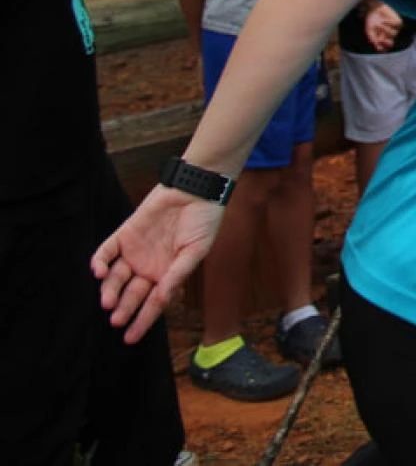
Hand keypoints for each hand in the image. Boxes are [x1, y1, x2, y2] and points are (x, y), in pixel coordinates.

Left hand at [93, 185, 225, 343]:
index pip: (151, 303)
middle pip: (130, 294)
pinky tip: (99, 272)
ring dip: (109, 291)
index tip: (130, 338)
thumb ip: (177, 275)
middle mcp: (148, 267)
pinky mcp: (124, 235)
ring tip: (108, 301)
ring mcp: (134, 252)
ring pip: (115, 278)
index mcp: (167, 274)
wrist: (194, 190)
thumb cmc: (202, 222)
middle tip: (116, 321)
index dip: (141, 320)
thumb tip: (162, 300)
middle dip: (123, 309)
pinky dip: (100, 262)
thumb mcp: (195, 252)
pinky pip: (107, 251)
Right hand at [364, 1, 402, 51]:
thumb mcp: (369, 31)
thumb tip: (379, 49)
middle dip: (386, 42)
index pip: (385, 47)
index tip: (377, 43)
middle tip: (380, 38)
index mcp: (382, 38)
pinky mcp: (398, 21)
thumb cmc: (371, 20)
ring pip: (393, 34)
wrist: (373, 8)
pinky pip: (397, 25)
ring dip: (385, 30)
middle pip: (391, 43)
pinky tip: (384, 21)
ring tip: (378, 24)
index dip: (382, 47)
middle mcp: (389, 35)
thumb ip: (373, 40)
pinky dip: (390, 23)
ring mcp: (394, 28)